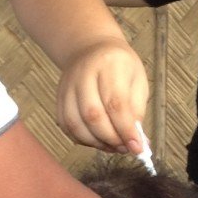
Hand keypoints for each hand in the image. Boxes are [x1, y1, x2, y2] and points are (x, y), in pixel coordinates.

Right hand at [56, 38, 148, 152]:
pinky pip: (67, 126)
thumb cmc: (119, 66)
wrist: (91, 49)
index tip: (137, 147)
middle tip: (125, 148)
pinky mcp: (59, 98)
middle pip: (92, 115)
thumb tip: (137, 142)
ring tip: (113, 146)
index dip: (126, 129)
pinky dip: (83, 140)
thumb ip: (137, 111)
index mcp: (109, 64)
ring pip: (76, 124)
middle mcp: (83, 74)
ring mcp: (67, 86)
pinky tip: (98, 140)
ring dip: (96, 142)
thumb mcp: (137, 81)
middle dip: (111, 139)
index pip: (115, 103)